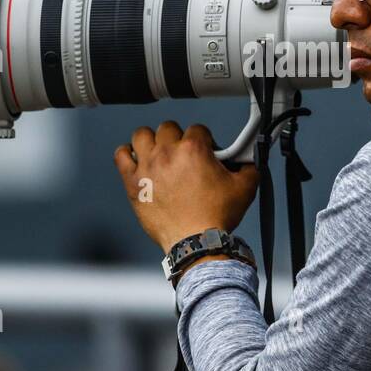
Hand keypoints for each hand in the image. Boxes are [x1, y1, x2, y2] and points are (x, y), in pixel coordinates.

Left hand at [113, 122, 259, 253]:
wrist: (195, 242)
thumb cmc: (214, 218)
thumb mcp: (245, 189)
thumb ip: (249, 168)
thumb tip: (248, 163)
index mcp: (194, 150)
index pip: (198, 129)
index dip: (204, 140)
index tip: (205, 152)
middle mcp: (168, 153)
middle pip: (168, 128)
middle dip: (178, 138)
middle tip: (184, 154)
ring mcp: (147, 166)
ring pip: (142, 135)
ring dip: (151, 141)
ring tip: (158, 152)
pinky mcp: (133, 182)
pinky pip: (121, 155)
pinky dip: (127, 154)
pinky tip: (136, 160)